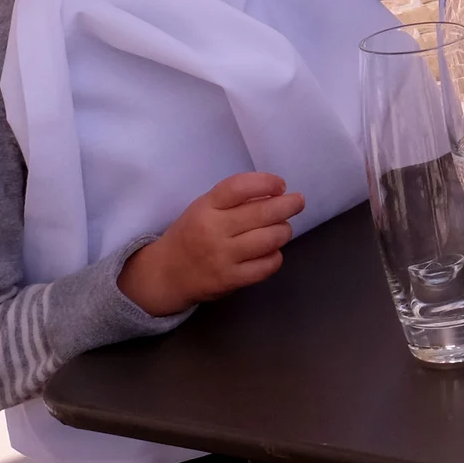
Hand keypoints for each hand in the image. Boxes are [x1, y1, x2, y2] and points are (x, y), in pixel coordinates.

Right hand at [117, 172, 305, 316]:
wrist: (166, 274)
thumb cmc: (191, 234)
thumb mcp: (204, 208)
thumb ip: (234, 200)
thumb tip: (275, 194)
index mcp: (206, 207)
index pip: (240, 187)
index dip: (266, 182)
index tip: (280, 185)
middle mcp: (214, 230)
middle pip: (263, 213)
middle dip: (288, 205)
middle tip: (297, 202)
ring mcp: (223, 257)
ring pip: (271, 238)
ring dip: (284, 230)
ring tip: (282, 228)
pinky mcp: (231, 280)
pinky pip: (267, 266)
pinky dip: (276, 256)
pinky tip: (271, 251)